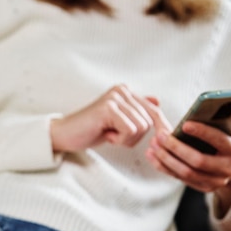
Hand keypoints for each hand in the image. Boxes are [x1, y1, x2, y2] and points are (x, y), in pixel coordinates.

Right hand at [50, 85, 171, 152]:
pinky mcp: (108, 108)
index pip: (154, 110)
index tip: (165, 137)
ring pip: (141, 127)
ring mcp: (114, 98)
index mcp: (125, 92)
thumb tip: (157, 102)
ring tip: (108, 135)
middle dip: (135, 137)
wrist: (65, 135)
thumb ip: (135, 111)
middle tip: (113, 136)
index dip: (161, 126)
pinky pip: (130, 130)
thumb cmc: (90, 130)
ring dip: (126, 139)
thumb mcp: (117, 122)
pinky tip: (105, 135)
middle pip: (149, 121)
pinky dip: (120, 140)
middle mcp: (122, 91)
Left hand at [146, 111, 230, 214]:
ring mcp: (213, 181)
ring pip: (185, 172)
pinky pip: (178, 177)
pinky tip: (151, 155)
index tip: (184, 125)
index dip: (202, 133)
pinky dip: (162, 166)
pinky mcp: (201, 187)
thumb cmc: (230, 145)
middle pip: (197, 160)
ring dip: (165, 158)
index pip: (218, 141)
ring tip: (153, 144)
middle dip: (176, 147)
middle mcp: (226, 169)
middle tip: (160, 135)